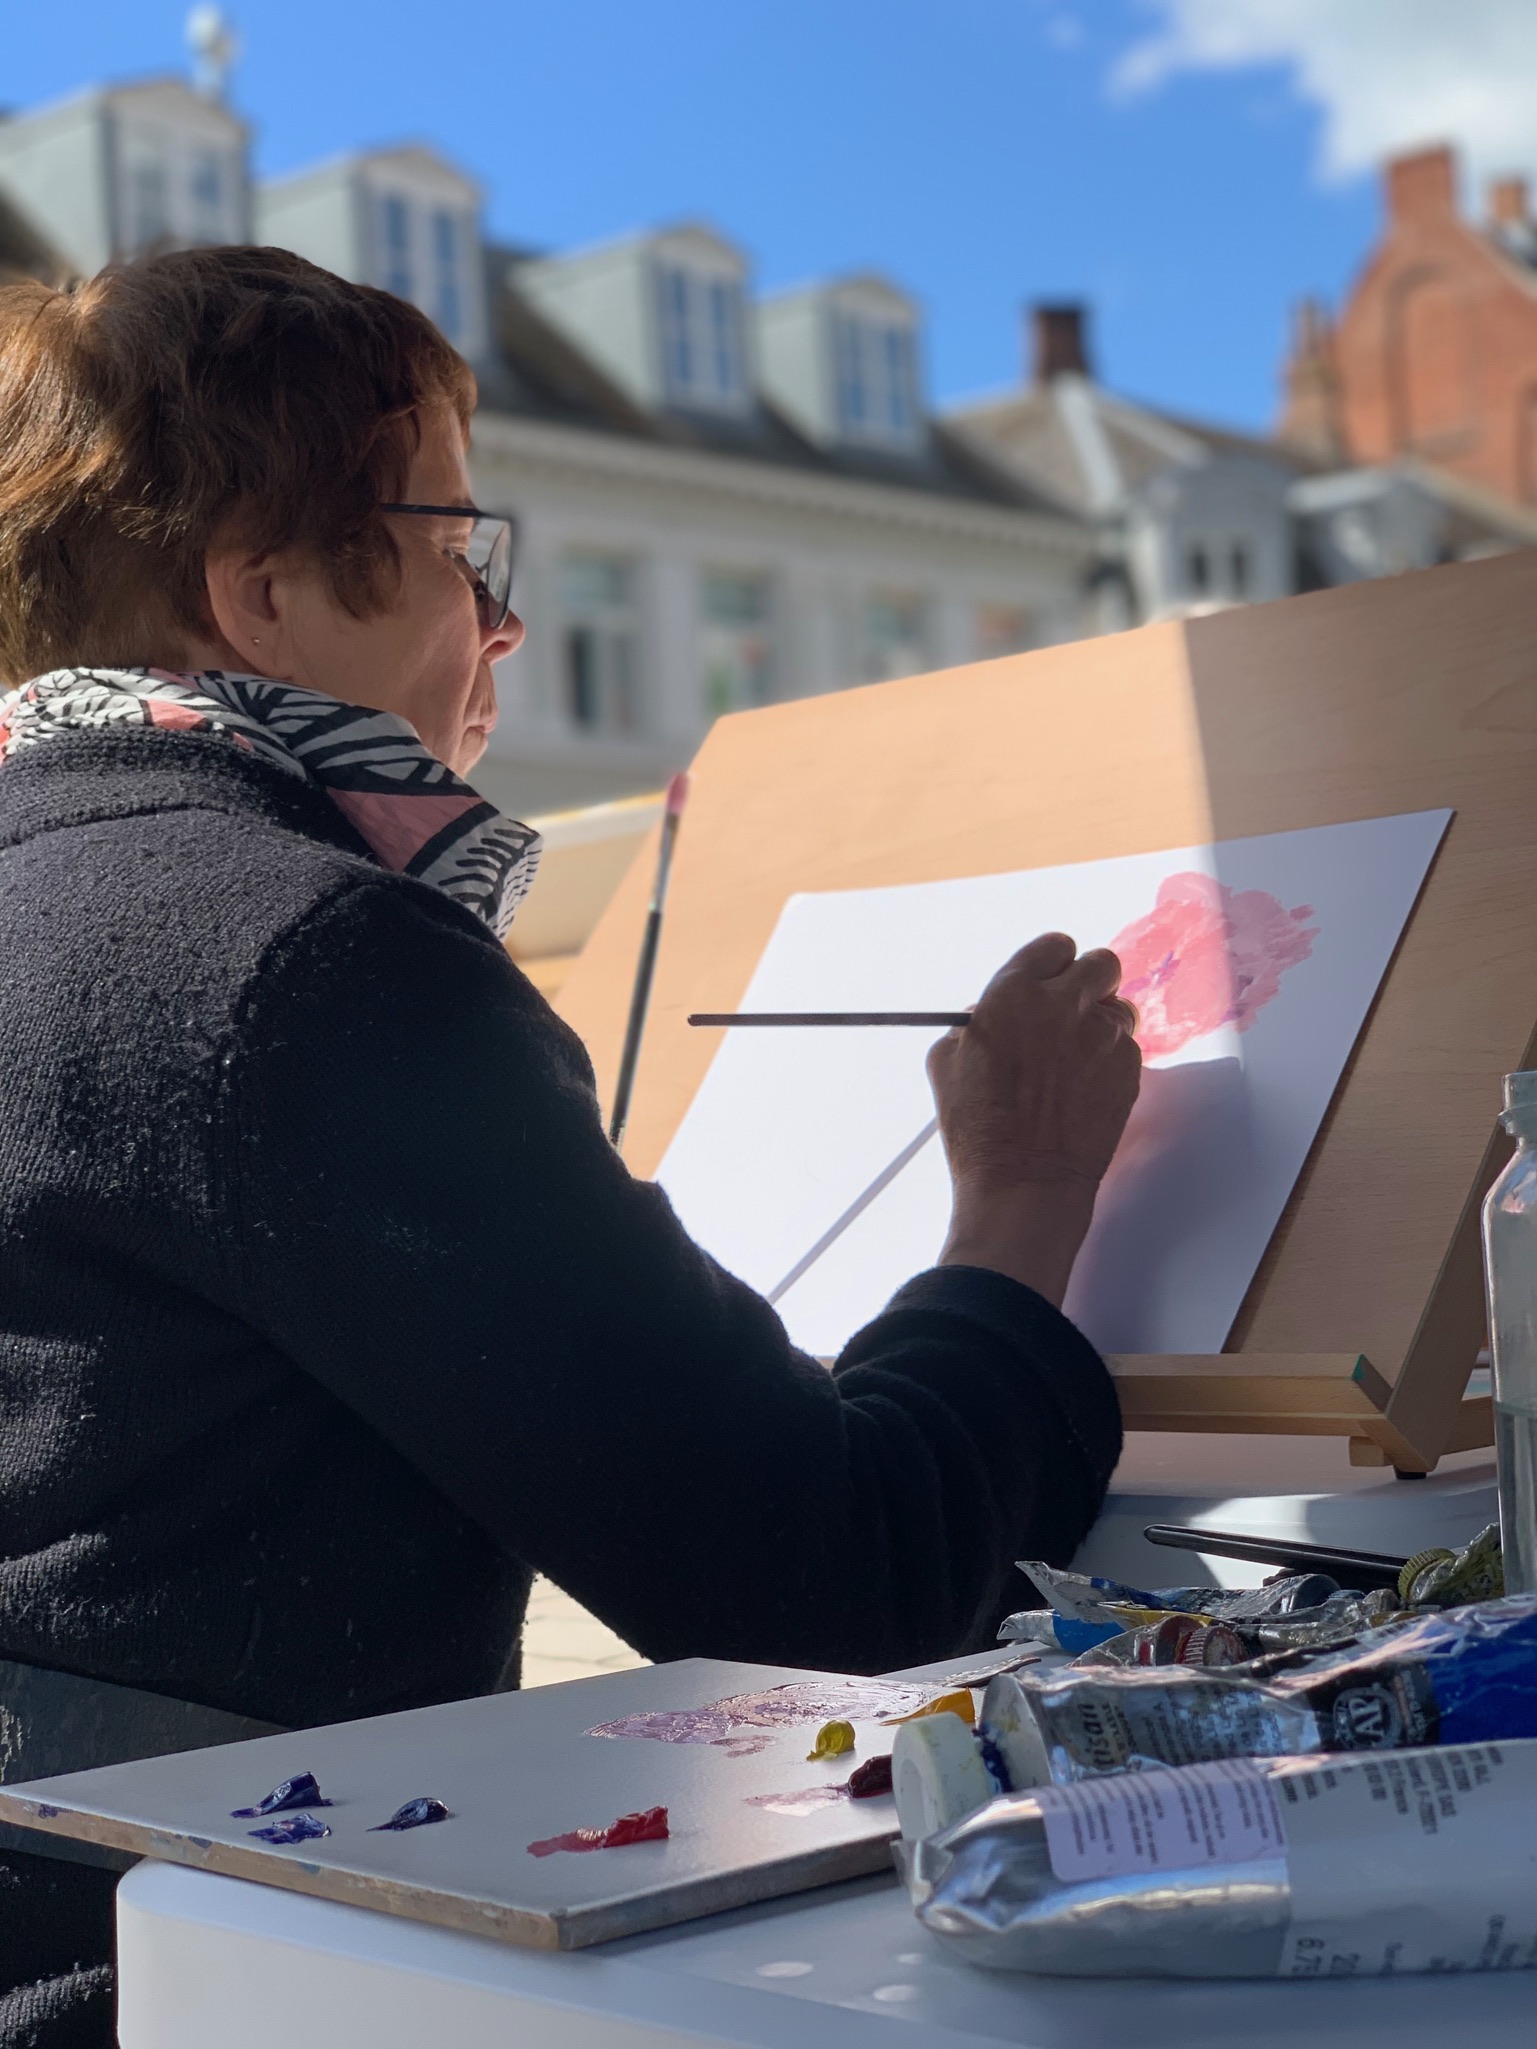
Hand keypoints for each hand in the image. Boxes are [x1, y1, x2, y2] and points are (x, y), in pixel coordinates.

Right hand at [927, 932, 1140, 1305]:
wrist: (1026, 1182)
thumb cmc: (978, 1129)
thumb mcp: (947, 1062)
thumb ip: (975, 1023)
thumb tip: (990, 1014)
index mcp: (1014, 992)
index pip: (1054, 946)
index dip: (1051, 965)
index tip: (1047, 983)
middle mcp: (1064, 1004)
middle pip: (1101, 963)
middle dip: (1087, 983)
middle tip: (1070, 1011)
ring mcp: (1104, 1035)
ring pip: (1120, 1005)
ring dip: (1102, 1021)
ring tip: (1077, 1056)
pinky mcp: (1129, 1067)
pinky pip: (1128, 1045)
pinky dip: (1111, 1058)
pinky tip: (1086, 1087)